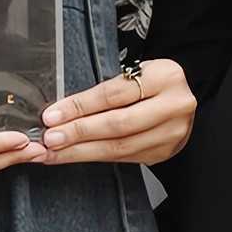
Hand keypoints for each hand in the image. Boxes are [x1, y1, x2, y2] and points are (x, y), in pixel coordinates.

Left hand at [38, 57, 194, 165]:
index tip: (53, 115)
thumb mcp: (135, 73)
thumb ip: (106, 90)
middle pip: (118, 124)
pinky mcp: (163, 152)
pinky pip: (123, 157)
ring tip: (54, 152)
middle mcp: (174, 106)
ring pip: (119, 147)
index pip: (114, 94)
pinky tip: (75, 155)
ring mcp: (172, 133)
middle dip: (78, 132)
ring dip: (81, 151)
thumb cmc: (151, 83)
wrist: (180, 101)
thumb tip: (60, 111)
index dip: (80, 106)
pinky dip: (95, 156)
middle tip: (50, 138)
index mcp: (165, 77)